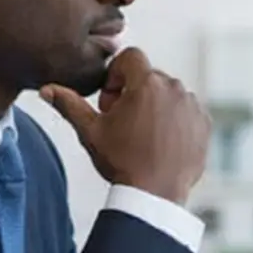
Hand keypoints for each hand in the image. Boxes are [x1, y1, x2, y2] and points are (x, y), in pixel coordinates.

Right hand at [41, 48, 210, 203]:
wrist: (155, 195)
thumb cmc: (122, 162)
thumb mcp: (91, 131)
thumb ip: (69, 104)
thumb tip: (47, 90)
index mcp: (146, 83)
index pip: (131, 57)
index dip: (116, 74)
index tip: (112, 100)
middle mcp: (174, 88)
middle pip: (150, 76)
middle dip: (134, 92)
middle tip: (123, 122)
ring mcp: (192, 105)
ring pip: (169, 93)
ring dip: (155, 105)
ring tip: (142, 135)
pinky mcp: (204, 123)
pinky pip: (187, 111)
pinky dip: (175, 120)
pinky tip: (161, 142)